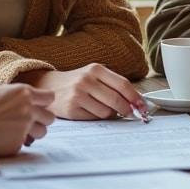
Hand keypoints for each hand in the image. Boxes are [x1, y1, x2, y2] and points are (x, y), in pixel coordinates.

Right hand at [0, 81, 54, 157]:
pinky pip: (24, 143)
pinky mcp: (18, 143)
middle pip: (50, 117)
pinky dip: (18, 142)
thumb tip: (9, 93)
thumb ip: (6, 91)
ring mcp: (25, 128)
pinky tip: (5, 139)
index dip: (44, 102)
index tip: (38, 104)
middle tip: (30, 120)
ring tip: (20, 131)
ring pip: (42, 132)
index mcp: (24, 94)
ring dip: (34, 132)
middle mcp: (29, 110)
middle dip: (42, 119)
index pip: (49, 97)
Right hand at [17, 63, 143, 120]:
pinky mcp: (71, 109)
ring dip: (109, 114)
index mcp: (96, 69)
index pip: (123, 84)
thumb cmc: (76, 82)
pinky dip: (96, 118)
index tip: (141, 106)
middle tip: (128, 113)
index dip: (135, 97)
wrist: (47, 86)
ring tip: (101, 108)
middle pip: (117, 100)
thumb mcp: (93, 76)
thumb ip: (113, 85)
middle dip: (126, 110)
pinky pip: (94, 119)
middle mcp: (86, 80)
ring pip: (106, 112)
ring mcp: (78, 95)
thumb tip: (136, 102)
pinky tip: (90, 111)